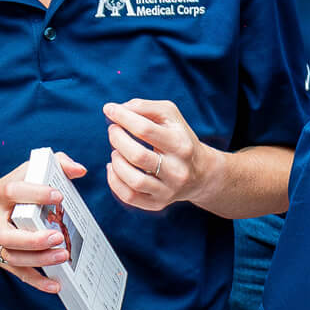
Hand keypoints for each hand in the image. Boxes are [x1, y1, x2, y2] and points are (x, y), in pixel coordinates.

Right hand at [0, 156, 90, 293]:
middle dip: (33, 239)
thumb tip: (80, 171)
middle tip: (58, 237)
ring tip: (63, 256)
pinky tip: (56, 284)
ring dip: (39, 260)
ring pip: (11, 257)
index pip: (12, 192)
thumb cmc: (5, 193)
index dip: (34, 194)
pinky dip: (37, 281)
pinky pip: (17, 273)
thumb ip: (54, 165)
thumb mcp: (24, 173)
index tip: (58, 196)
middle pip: (6, 235)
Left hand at [104, 99, 222, 211]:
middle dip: (117, 139)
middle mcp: (177, 170)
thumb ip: (144, 107)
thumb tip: (116, 110)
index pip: (145, 129)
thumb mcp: (170, 115)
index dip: (122, 118)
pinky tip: (114, 168)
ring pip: (134, 180)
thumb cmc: (179, 138)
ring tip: (116, 152)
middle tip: (113, 131)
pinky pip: (129, 197)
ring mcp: (168, 190)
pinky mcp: (158, 203)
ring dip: (117, 162)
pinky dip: (114, 181)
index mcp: (181, 144)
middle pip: (138, 156)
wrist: (200, 173)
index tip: (109, 110)